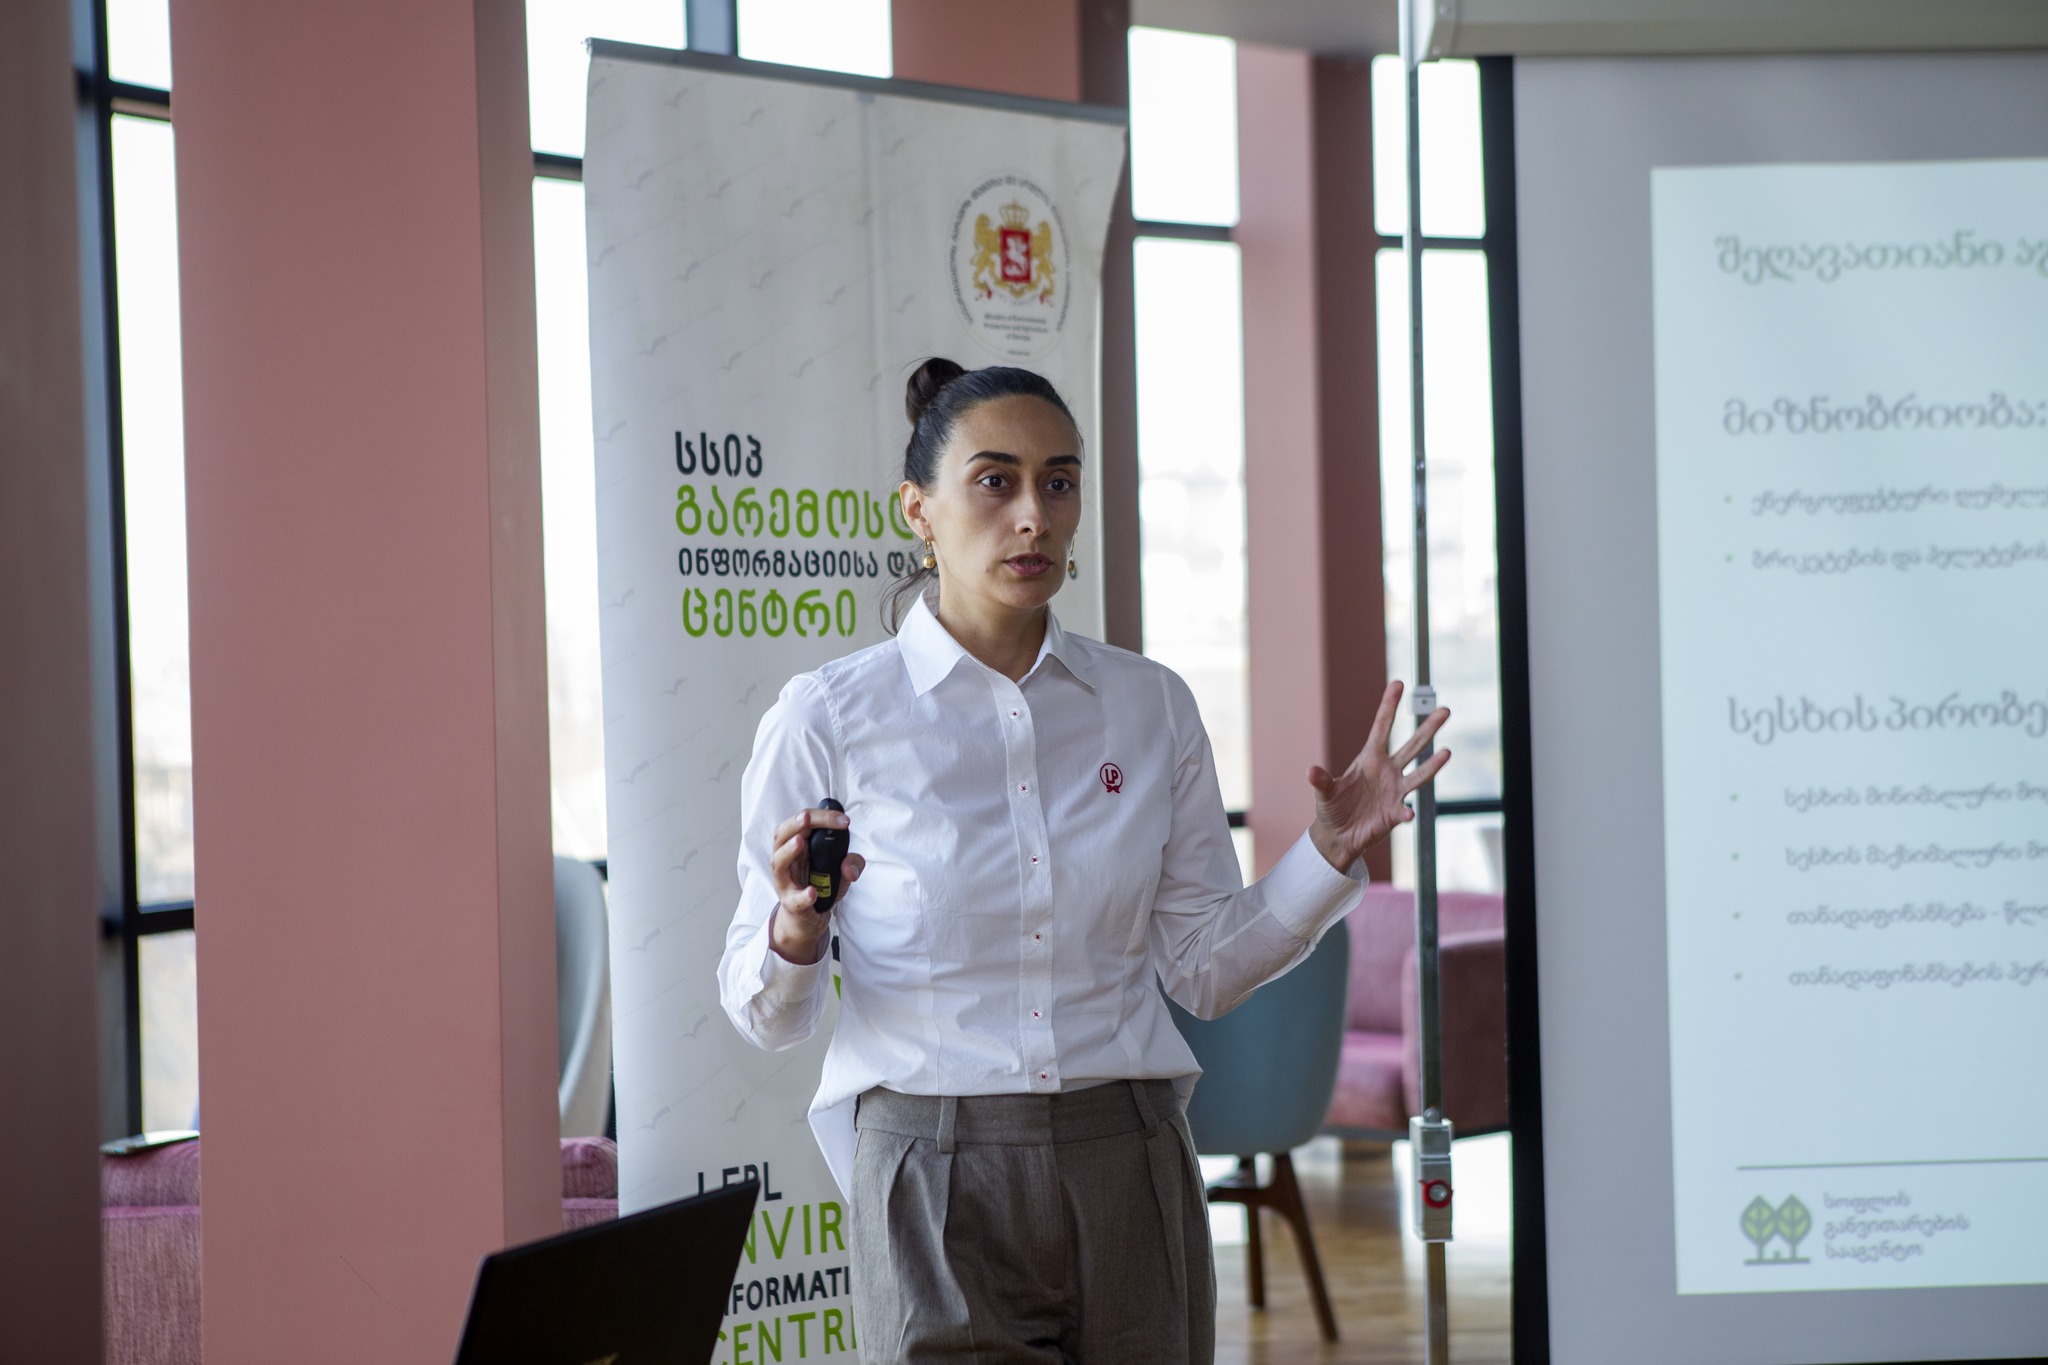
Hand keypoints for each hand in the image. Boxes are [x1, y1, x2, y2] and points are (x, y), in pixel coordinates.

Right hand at [767, 807, 865, 964]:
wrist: (807, 920)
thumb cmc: (820, 888)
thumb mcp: (842, 872)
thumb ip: (852, 863)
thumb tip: (850, 866)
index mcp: (797, 847)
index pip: (802, 823)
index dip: (821, 817)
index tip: (844, 820)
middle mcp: (786, 860)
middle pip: (782, 836)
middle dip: (794, 824)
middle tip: (807, 818)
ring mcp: (786, 882)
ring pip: (779, 863)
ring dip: (788, 851)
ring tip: (800, 842)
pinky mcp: (791, 904)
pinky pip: (794, 899)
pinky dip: (802, 896)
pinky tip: (812, 892)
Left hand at [1306, 681, 1450, 872]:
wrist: (1339, 835)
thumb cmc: (1332, 808)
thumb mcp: (1324, 793)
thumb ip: (1320, 781)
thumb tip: (1310, 771)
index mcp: (1369, 758)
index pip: (1382, 727)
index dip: (1389, 705)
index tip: (1398, 684)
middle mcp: (1387, 770)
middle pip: (1412, 745)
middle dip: (1428, 728)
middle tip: (1445, 710)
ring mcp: (1395, 790)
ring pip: (1419, 774)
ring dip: (1433, 765)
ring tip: (1447, 752)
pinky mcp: (1395, 812)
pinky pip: (1404, 810)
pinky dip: (1407, 813)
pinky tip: (1409, 814)